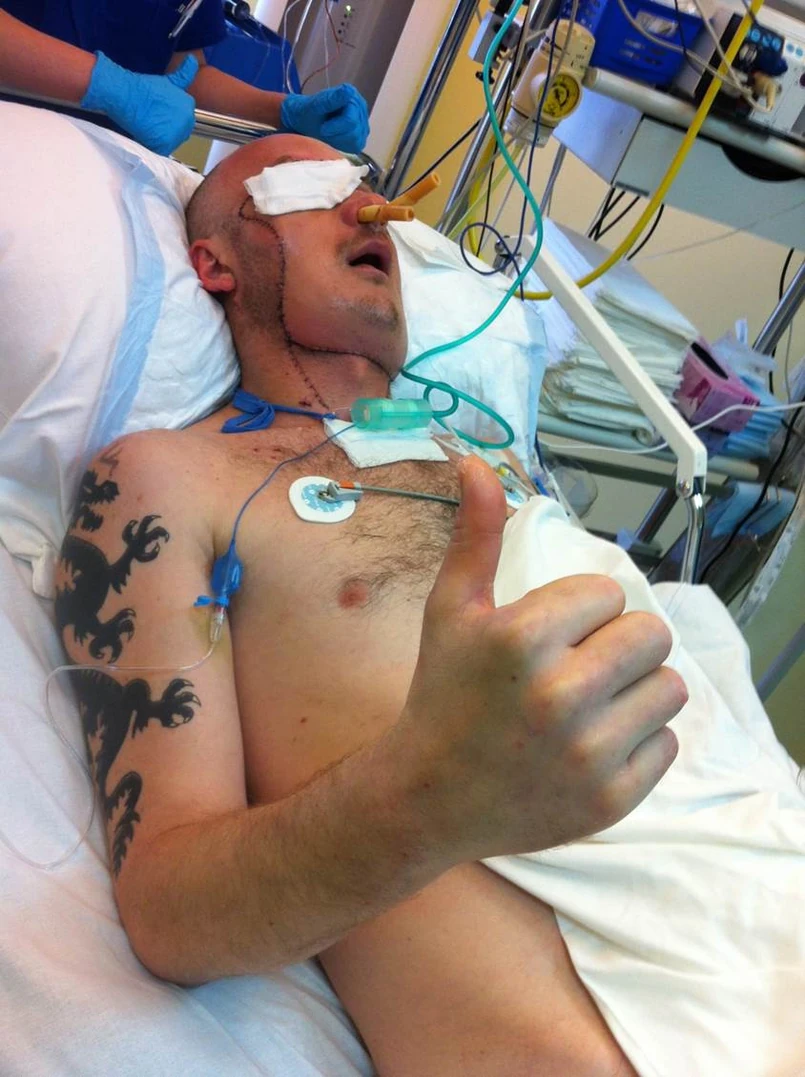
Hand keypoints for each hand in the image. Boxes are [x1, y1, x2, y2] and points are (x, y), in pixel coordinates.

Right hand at [81, 52, 197, 155]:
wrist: (124, 94)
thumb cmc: (143, 87)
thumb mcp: (168, 81)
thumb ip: (184, 75)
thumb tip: (192, 59)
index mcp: (189, 105)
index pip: (185, 119)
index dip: (171, 118)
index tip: (159, 113)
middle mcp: (187, 119)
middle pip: (180, 132)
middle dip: (168, 129)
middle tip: (152, 120)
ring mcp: (176, 133)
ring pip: (172, 141)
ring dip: (161, 137)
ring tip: (148, 125)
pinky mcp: (164, 144)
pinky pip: (162, 150)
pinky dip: (153, 145)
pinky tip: (145, 134)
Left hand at [280, 84, 368, 152]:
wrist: (306, 121)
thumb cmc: (308, 113)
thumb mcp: (316, 106)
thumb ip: (332, 100)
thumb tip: (349, 90)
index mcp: (351, 95)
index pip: (350, 121)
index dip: (334, 128)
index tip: (322, 129)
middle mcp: (361, 106)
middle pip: (354, 133)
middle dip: (335, 135)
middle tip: (323, 131)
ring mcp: (363, 121)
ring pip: (355, 141)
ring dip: (338, 141)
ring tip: (328, 133)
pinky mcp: (361, 135)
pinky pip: (356, 146)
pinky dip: (343, 145)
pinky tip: (334, 138)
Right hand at [396, 456, 685, 862]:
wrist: (428, 795)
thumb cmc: (442, 693)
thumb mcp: (451, 610)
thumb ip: (477, 536)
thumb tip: (478, 462)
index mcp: (521, 639)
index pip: (608, 593)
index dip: (579, 610)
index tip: (548, 635)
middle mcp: (561, 696)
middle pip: (651, 635)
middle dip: (618, 643)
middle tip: (578, 665)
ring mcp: (590, 754)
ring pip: (670, 688)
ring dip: (636, 689)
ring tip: (591, 702)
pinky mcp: (612, 799)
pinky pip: (667, 743)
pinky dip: (638, 740)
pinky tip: (592, 744)